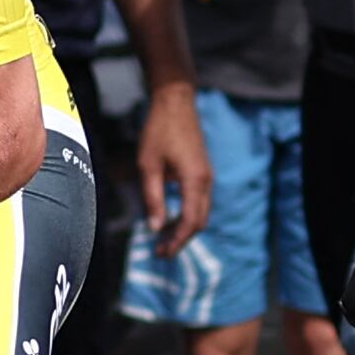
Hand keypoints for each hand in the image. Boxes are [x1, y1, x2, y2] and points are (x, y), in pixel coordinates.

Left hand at [138, 80, 214, 254]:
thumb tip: (154, 228)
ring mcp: (206, 175)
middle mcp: (206, 181)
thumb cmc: (159, 130)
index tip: (162, 253)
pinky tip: (170, 218)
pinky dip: (187, 214)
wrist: (175, 101)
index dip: (177, 241)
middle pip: (199, 221)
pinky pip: (199, 201)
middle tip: (161, 251)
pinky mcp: (202, 171)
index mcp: (194, 180)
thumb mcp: (148, 165)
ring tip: (163, 239)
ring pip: (201, 212)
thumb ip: (152, 198)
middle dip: (182, 239)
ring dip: (184, 228)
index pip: (190, 221)